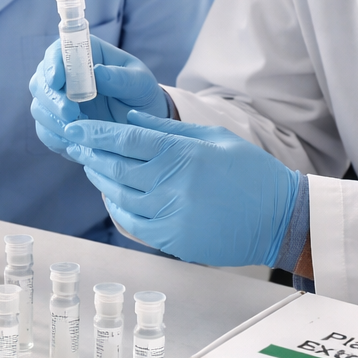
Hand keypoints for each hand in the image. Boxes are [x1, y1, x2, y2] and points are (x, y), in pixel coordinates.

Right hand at [29, 37, 167, 154]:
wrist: (144, 128)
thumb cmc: (142, 96)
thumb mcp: (140, 84)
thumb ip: (121, 78)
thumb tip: (97, 72)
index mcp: (84, 55)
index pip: (58, 51)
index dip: (53, 64)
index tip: (57, 80)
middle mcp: (66, 77)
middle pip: (41, 81)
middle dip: (51, 98)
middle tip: (70, 113)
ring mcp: (58, 102)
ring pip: (39, 107)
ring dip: (52, 120)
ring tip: (76, 130)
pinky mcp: (58, 125)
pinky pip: (45, 131)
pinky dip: (54, 137)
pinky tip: (72, 142)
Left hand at [63, 110, 299, 267]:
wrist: (281, 218)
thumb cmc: (251, 172)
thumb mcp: (213, 137)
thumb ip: (168, 129)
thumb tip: (129, 117)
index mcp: (183, 153)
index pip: (126, 139)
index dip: (95, 134)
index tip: (75, 129)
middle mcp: (172, 184)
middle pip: (116, 168)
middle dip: (92, 155)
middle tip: (78, 146)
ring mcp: (171, 215)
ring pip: (119, 196)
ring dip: (102, 181)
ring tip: (93, 168)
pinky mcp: (173, 240)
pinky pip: (132, 224)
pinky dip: (117, 209)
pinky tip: (113, 198)